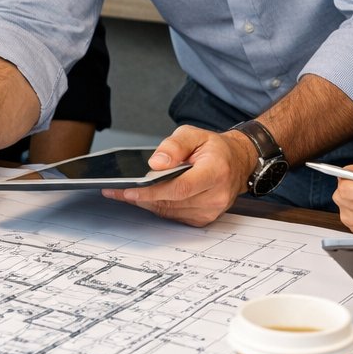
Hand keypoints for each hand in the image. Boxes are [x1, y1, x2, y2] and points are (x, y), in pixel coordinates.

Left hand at [100, 125, 254, 226]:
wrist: (237, 163)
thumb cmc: (215, 149)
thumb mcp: (194, 134)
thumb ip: (174, 145)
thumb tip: (156, 163)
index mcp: (217, 172)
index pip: (180, 187)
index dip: (152, 191)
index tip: (129, 190)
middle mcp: (216, 195)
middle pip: (171, 201)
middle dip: (140, 196)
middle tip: (115, 189)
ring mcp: (211, 210)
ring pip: (169, 210)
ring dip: (145, 202)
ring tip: (123, 191)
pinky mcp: (204, 219)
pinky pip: (173, 215)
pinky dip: (157, 206)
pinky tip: (144, 197)